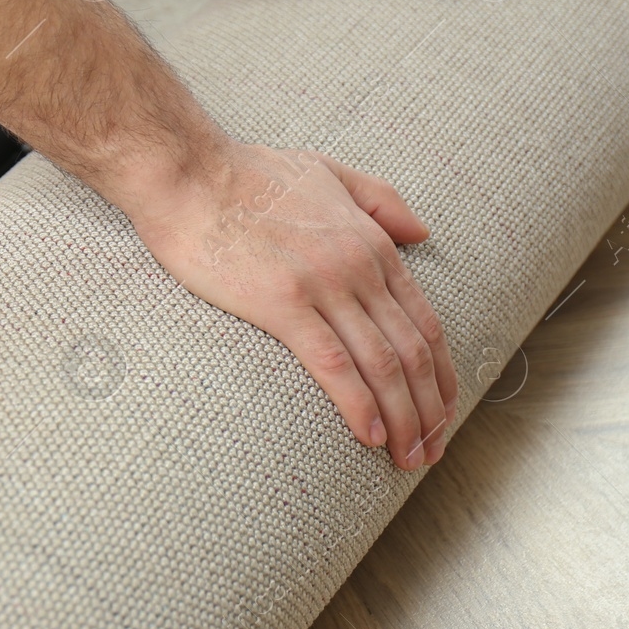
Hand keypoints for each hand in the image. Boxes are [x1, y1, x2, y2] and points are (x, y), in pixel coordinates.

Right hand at [115, 141, 456, 468]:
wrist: (186, 173)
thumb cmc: (242, 172)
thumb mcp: (325, 170)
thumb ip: (378, 199)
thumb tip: (421, 233)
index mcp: (370, 241)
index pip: (424, 321)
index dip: (440, 374)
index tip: (442, 410)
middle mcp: (358, 265)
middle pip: (411, 351)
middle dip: (430, 410)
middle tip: (431, 451)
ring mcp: (324, 285)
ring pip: (381, 365)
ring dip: (404, 419)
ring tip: (407, 457)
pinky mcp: (283, 304)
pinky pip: (334, 364)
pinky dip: (359, 405)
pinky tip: (370, 435)